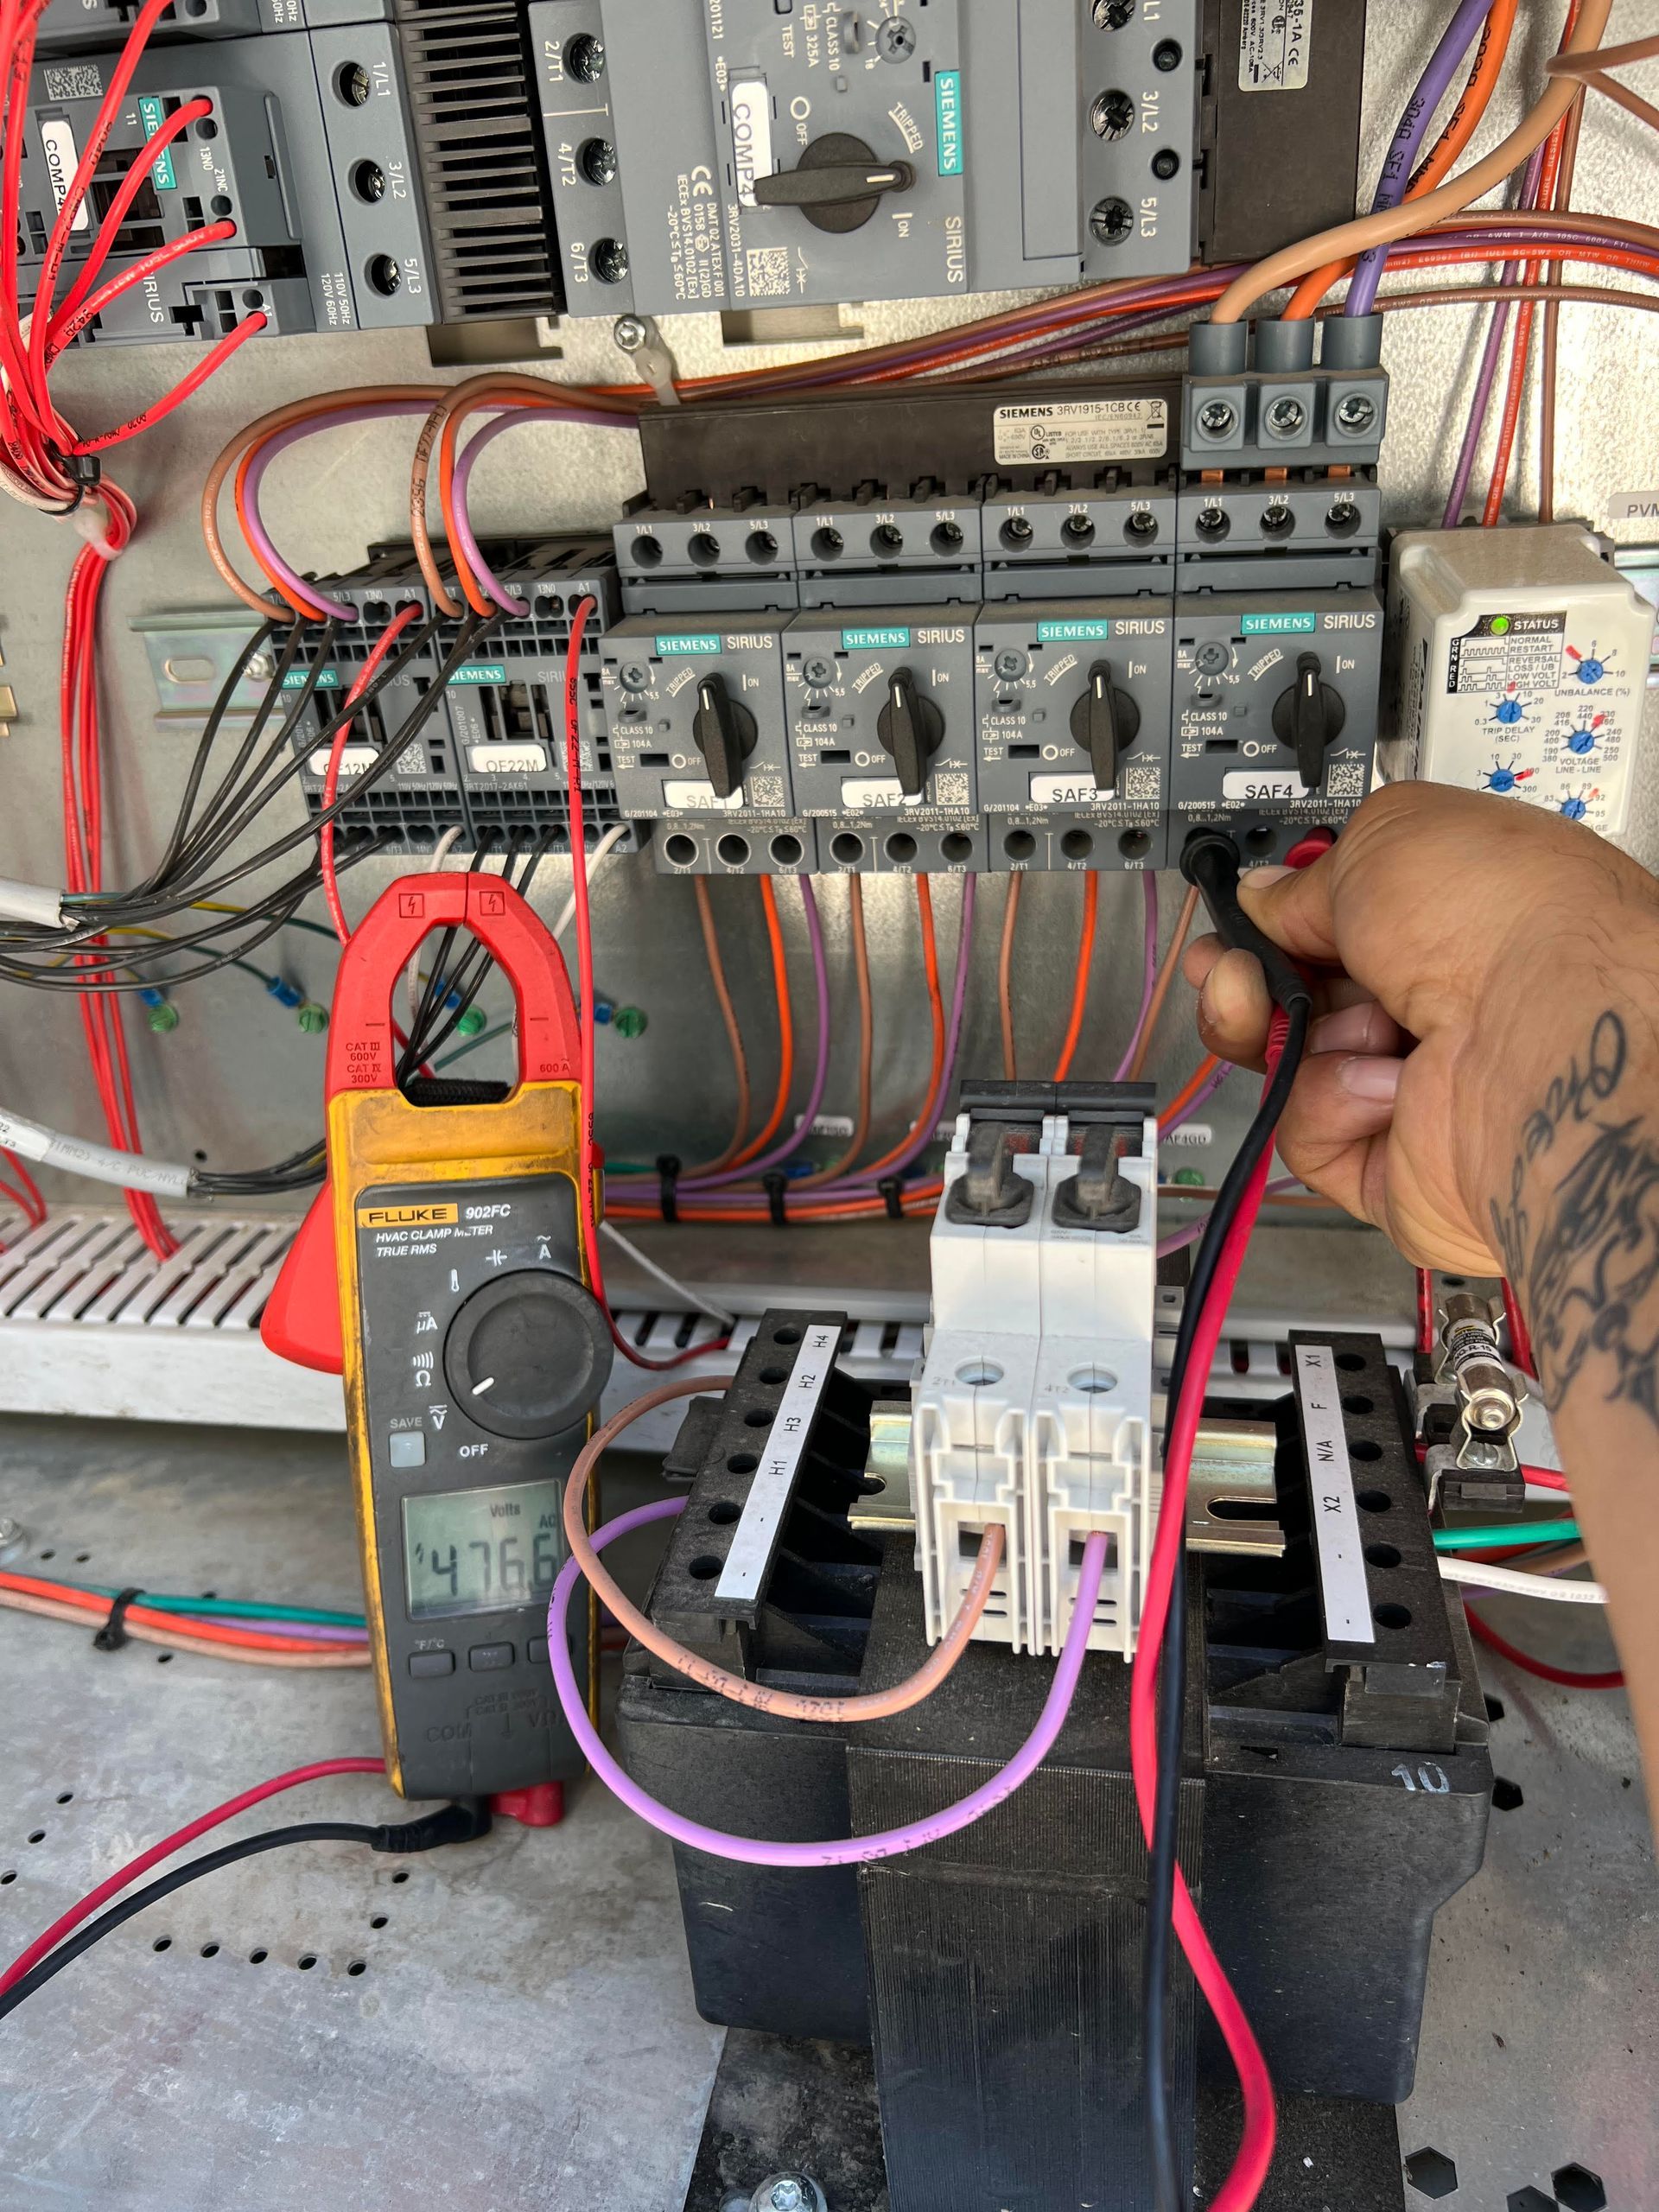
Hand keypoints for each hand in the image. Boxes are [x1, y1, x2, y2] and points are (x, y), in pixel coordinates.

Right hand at [1181, 782, 1658, 1270]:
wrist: (1548, 1043)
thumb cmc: (1511, 926)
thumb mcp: (1385, 841)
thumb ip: (1309, 872)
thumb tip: (1265, 900)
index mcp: (1452, 918)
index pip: (1333, 921)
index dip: (1272, 919)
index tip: (1234, 918)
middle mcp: (1437, 1002)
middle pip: (1293, 996)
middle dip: (1248, 979)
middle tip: (1237, 970)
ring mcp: (1413, 1085)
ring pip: (1285, 1065)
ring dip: (1293, 1034)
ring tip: (1356, 1022)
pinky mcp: (1389, 1164)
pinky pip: (1302, 1131)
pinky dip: (1330, 1100)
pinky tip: (1387, 1084)